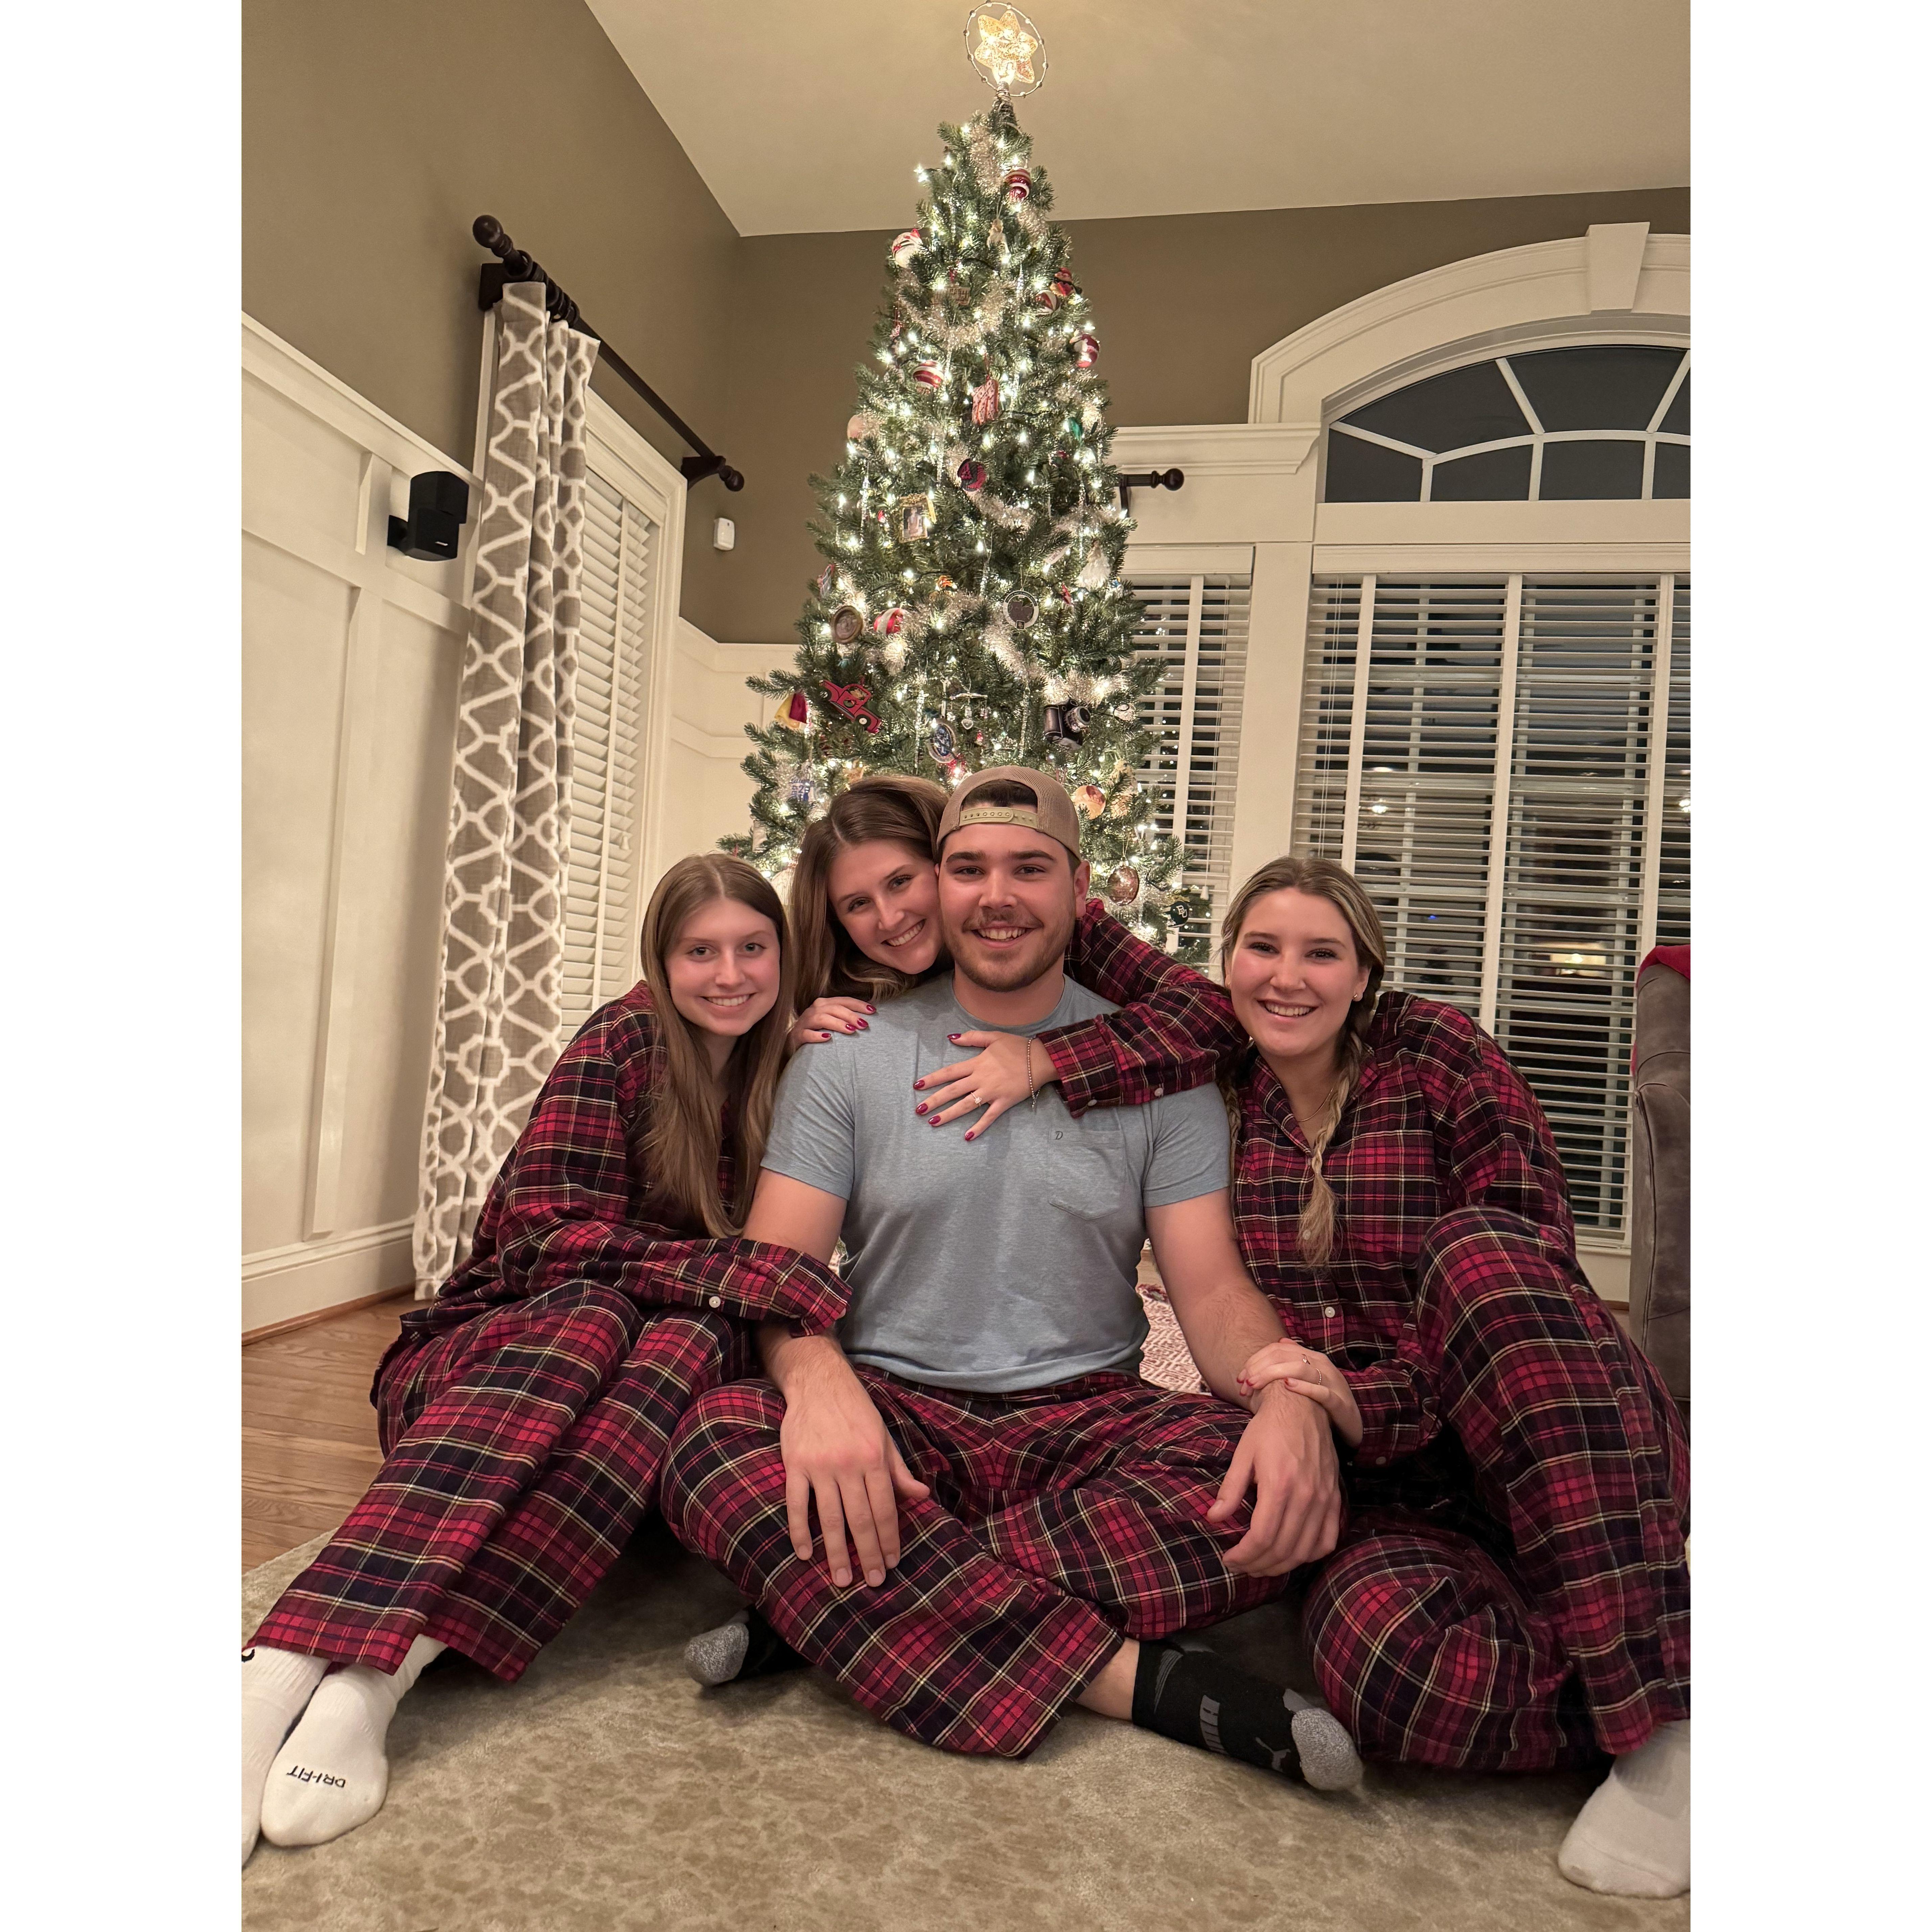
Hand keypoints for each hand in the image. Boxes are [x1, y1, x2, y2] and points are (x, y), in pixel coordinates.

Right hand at [776, 1348, 929, 1587]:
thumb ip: (899, 1471)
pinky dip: (800, 1531)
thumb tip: (922, 1496)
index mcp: (874, 1458)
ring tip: (842, 1578)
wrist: (819, 1381)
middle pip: (860, 1519)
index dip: (890, 1538)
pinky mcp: (795, 1464)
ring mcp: (819, 1466)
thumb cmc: (856, 1411)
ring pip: (829, 1517)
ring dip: (836, 1552)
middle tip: (872, 1581)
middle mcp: (848, 1464)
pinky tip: (806, 1554)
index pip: (885, 1508)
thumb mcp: (884, 1437)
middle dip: (868, 1553)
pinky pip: (796, 1504)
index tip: (892, 1563)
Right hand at [790, 996, 874, 1047]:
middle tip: (864, 1024)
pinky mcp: (797, 1035)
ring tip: (851, 1030)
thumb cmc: (816, 1031)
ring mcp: (804, 1022)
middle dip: (851, 1015)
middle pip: (834, 1008)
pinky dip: (817, 1035)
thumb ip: (844, 1017)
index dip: (858, 1004)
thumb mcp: (830, 1021)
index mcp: (823, 1004)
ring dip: (837, 1023)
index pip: (843, 1001)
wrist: (792, 1043)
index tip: (873, 1011)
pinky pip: (807, 1034)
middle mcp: (813, 1010)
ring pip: (821, 1018)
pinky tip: (827, 1038)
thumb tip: (866, 1019)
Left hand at [913, 1030, 1051, 1139]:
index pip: (949, 1072)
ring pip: (966, 1105)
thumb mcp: (994, 1037)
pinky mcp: (1003, 1102)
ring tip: (933, 1123)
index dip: (932, 1079)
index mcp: (977, 1063)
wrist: (1041, 1059)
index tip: (917, 1085)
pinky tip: (967, 1137)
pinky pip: (989, 1117)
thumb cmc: (1018, 1047)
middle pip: (953, 1091)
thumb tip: (951, 1038)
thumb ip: (972, 1038)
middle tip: (918, 1110)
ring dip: (949, 1115)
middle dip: (934, 1101)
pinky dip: (978, 1127)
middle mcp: (980, 1079)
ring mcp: (991, 1092)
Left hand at [1205, 1382, 1341, 1574]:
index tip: (1229, 1559)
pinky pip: (1327, 1540)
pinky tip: (1292, 1554)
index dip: (1244, 1555)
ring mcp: (1324, 1500)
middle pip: (1283, 1549)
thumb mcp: (1243, 1454)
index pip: (1262, 1537)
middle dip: (1258, 1565)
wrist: (1303, 1408)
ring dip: (1281, 1565)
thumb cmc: (1268, 1429)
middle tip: (1241, 1566)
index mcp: (1280, 1484)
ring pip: (1305, 1550)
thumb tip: (1213, 1518)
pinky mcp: (1334, 1499)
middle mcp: (1306, 1496)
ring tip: (1261, 1566)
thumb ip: (1230, 1489)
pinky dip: (1310, 1554)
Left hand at [1236, 1339, 1363, 1450]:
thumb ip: (1293, 1361)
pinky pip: (1321, 1391)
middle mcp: (1322, 1365)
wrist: (1352, 1424)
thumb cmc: (1323, 1402)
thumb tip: (1279, 1342)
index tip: (1240, 1378)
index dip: (1255, 1360)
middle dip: (1260, 1368)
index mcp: (1311, 1358)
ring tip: (1255, 1384)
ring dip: (1273, 1374)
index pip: (1277, 1349)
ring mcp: (1332, 1382)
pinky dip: (1303, 1387)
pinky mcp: (1339, 1401)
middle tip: (1244, 1384)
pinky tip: (1287, 1385)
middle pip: (1285, 1356)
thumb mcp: (1308, 1379)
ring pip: (1300, 1368)